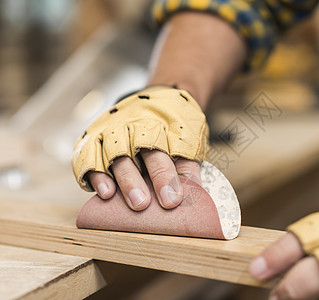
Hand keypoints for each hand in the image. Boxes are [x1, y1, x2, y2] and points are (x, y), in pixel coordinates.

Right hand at [71, 86, 208, 210]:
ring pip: (108, 154)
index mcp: (160, 125)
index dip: (165, 178)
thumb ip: (188, 165)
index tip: (171, 200)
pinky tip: (101, 190)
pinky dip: (92, 173)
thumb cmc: (175, 124)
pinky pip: (87, 156)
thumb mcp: (189, 138)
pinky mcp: (95, 138)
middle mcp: (133, 126)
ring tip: (112, 196)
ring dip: (109, 177)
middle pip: (131, 153)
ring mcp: (112, 131)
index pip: (162, 152)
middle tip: (141, 204)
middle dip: (134, 180)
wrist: (158, 98)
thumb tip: (193, 193)